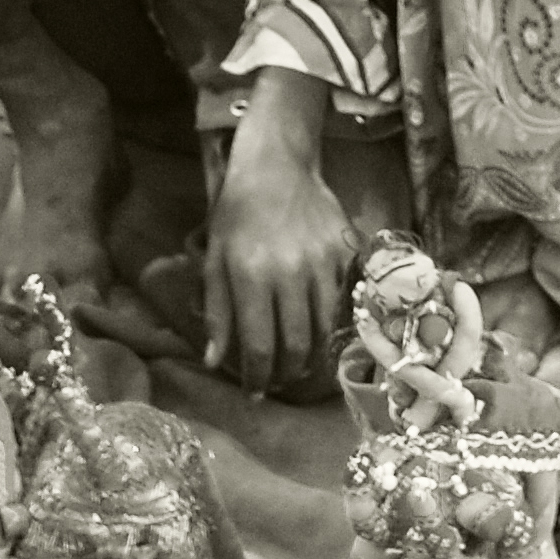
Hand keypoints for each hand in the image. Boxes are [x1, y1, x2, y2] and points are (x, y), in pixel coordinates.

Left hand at [205, 113, 357, 396]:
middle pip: (296, 343)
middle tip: (280, 382)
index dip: (258, 376)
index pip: (260, 345)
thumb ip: (218, 312)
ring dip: (312, 354)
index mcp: (252, 277)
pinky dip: (329, 320)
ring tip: (301, 365)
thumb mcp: (214, 260)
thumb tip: (216, 361)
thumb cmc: (236, 214)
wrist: (279, 167)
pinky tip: (317, 326)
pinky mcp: (346, 252)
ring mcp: (324, 263)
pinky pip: (340, 298)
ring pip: (324, 326)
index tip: (255, 391)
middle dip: (287, 372)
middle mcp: (292, 274)